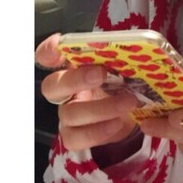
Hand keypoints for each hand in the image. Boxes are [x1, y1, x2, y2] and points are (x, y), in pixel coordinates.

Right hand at [35, 33, 138, 149]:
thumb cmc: (124, 79)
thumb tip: (134, 44)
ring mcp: (68, 113)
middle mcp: (65, 89)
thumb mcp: (123, 63)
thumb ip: (119, 54)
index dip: (48, 51)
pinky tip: (118, 122)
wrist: (133, 110)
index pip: (48, 55)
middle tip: (102, 74)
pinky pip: (76, 138)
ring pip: (69, 114)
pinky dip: (98, 131)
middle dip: (75, 79)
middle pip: (52, 86)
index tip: (59, 47)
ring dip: (100, 109)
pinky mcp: (75, 135)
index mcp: (74, 65)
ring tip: (129, 102)